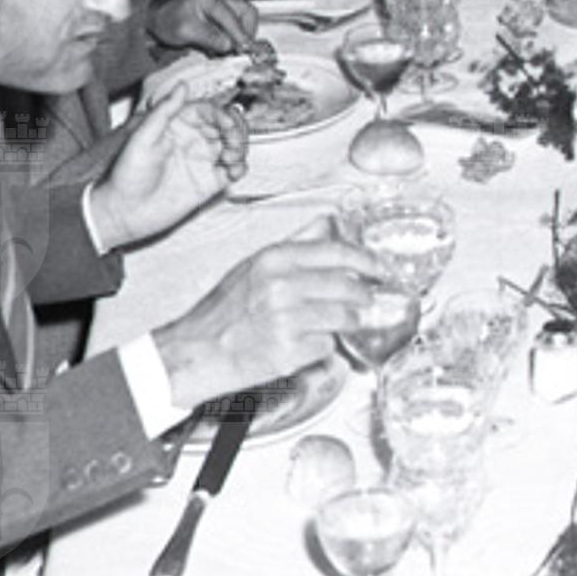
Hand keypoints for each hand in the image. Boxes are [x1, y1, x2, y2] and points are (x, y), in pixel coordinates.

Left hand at [90, 85, 247, 250]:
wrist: (125, 212)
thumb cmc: (127, 175)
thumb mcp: (142, 138)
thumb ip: (164, 111)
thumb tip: (182, 86)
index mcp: (178, 126)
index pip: (208, 111)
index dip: (221, 113)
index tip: (227, 122)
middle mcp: (193, 141)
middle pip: (226, 126)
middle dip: (236, 129)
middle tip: (233, 140)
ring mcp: (202, 161)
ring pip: (234, 145)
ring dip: (241, 147)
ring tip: (231, 157)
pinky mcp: (209, 182)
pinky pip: (233, 170)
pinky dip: (240, 168)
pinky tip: (233, 170)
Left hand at [148, 0, 257, 56]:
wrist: (161, 16)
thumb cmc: (169, 21)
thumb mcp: (184, 31)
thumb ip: (208, 37)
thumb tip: (229, 46)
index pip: (230, 16)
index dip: (239, 34)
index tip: (245, 50)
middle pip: (247, 11)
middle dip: (247, 32)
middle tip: (242, 50)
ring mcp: (226, 1)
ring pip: (247, 16)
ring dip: (245, 33)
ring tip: (235, 48)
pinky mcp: (228, 9)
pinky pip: (242, 20)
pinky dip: (240, 33)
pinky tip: (229, 44)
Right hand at [153, 229, 391, 411]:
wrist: (195, 352)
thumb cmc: (222, 312)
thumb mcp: (254, 265)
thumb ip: (295, 244)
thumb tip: (329, 223)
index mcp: (275, 258)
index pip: (337, 252)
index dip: (367, 260)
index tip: (381, 268)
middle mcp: (281, 285)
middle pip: (347, 286)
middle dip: (362, 297)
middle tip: (365, 302)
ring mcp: (286, 319)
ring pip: (344, 318)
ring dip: (348, 323)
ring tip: (338, 325)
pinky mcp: (288, 352)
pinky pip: (327, 346)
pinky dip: (324, 348)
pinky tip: (307, 345)